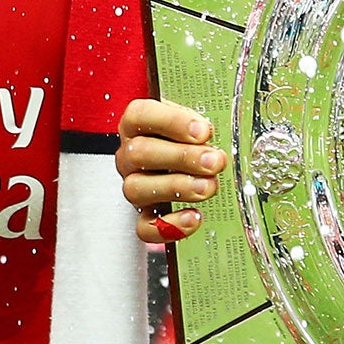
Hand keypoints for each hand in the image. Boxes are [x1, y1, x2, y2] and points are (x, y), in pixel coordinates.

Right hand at [117, 98, 226, 244]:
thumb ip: (197, 125)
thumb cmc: (185, 138)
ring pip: (137, 189)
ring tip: (208, 186)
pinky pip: (144, 227)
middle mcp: (130, 155)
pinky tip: (193, 217)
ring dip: (177, 188)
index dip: (172, 122)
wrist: (184, 163)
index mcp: (137, 124)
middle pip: (140, 153)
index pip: (140, 116)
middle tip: (213, 161)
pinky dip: (170, 226)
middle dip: (182, 157)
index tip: (202, 131)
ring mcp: (133, 185)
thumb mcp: (191, 120)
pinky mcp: (143, 215)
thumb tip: (206, 133)